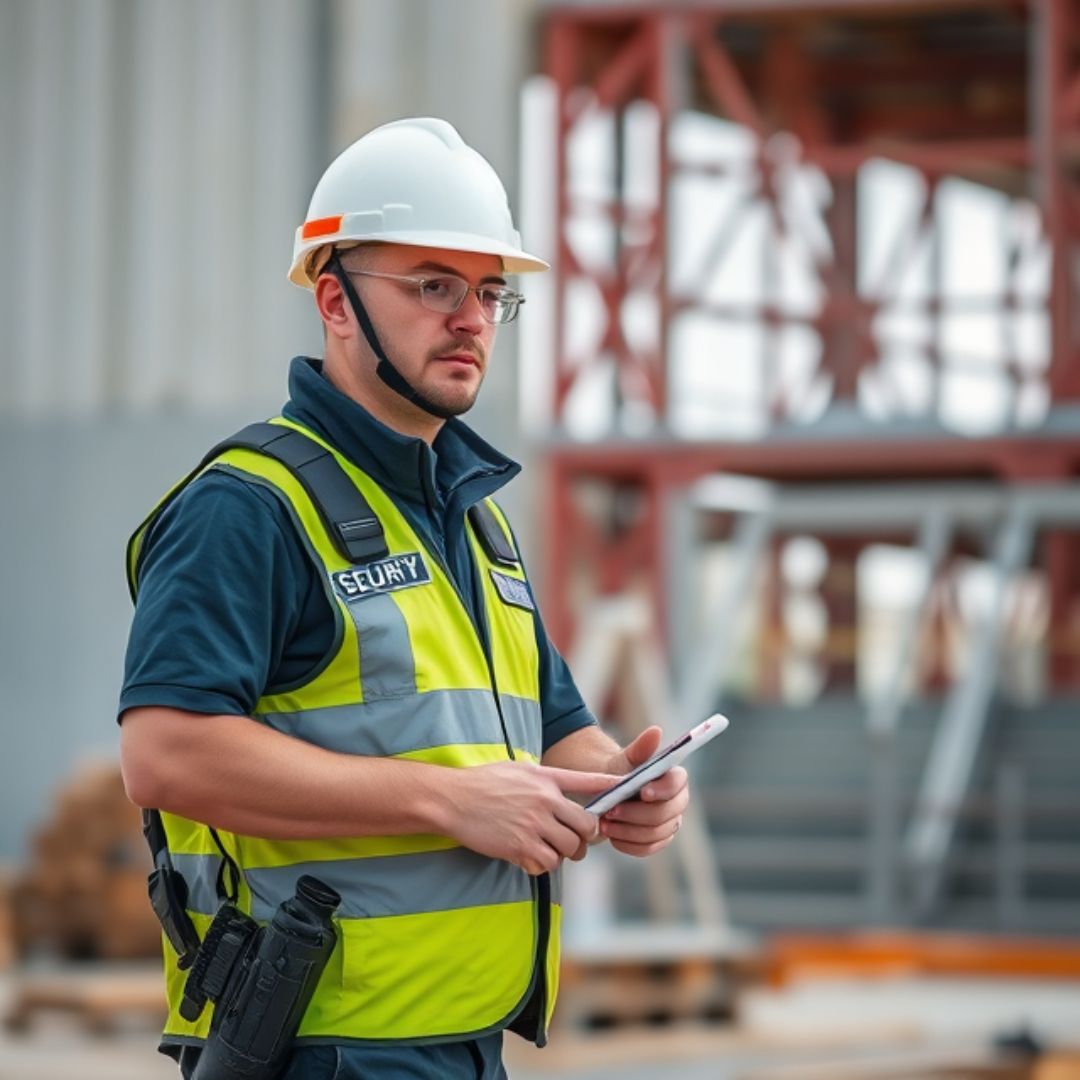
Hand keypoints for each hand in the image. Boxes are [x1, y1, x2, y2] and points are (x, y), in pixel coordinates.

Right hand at [444, 761, 614, 875]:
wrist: (452, 799)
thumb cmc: (482, 783)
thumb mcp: (517, 769)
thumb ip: (543, 779)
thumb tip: (560, 789)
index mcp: (546, 779)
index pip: (589, 781)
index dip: (612, 787)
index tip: (628, 791)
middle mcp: (545, 800)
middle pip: (586, 825)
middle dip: (584, 838)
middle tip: (574, 842)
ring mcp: (534, 824)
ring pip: (570, 848)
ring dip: (564, 853)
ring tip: (549, 850)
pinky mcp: (521, 846)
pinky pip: (548, 863)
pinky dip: (544, 864)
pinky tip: (531, 857)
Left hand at [598, 727, 689, 857]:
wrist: (606, 793)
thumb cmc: (618, 773)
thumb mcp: (624, 759)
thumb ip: (640, 748)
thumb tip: (655, 731)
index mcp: (674, 778)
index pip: (678, 784)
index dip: (663, 789)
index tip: (642, 792)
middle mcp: (677, 801)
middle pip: (666, 814)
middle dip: (636, 814)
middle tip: (610, 810)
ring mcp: (670, 823)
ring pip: (656, 833)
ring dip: (628, 831)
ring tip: (605, 824)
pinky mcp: (658, 840)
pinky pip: (648, 848)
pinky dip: (628, 844)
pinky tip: (612, 836)